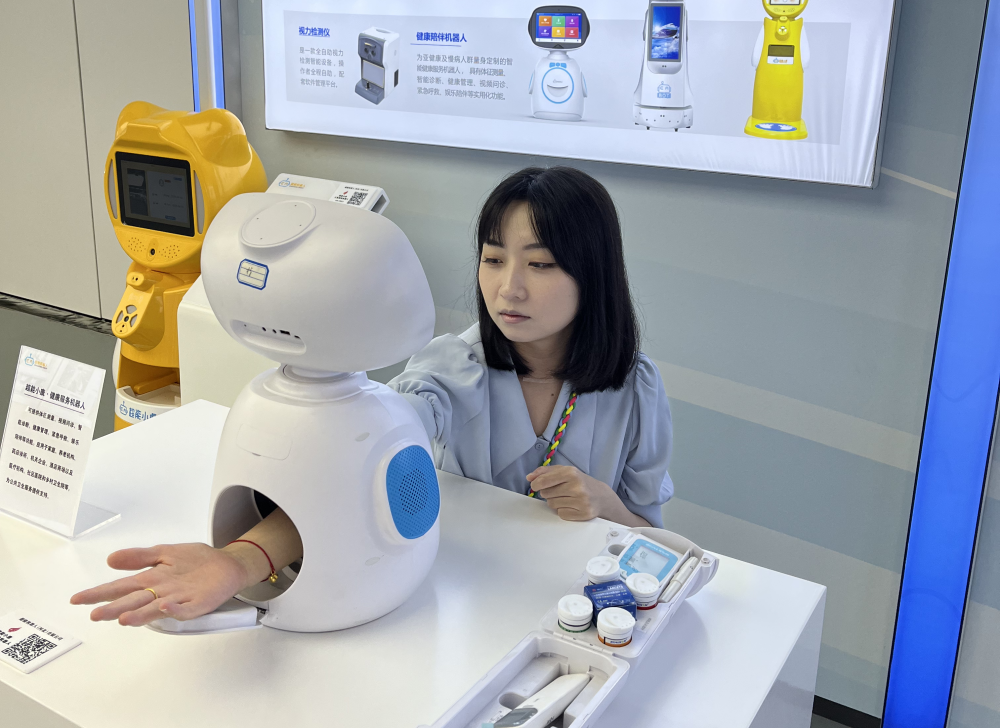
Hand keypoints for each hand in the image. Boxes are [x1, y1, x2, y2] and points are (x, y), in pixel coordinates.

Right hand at [69, 543, 255, 626]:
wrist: (227, 564)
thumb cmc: (195, 561)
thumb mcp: (164, 552)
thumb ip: (138, 557)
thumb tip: (111, 559)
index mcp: (151, 579)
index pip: (121, 587)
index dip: (100, 593)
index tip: (78, 599)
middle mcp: (161, 592)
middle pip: (134, 601)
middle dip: (114, 609)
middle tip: (95, 615)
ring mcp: (179, 599)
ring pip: (154, 609)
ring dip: (140, 614)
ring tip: (123, 618)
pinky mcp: (197, 603)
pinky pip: (184, 609)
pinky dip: (174, 609)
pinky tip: (164, 606)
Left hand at [526, 465, 616, 520]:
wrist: (601, 497)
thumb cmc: (580, 482)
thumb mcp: (565, 471)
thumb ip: (546, 472)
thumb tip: (529, 477)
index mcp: (571, 473)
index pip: (544, 481)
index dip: (536, 484)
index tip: (535, 485)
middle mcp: (577, 487)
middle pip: (546, 493)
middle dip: (548, 492)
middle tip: (559, 490)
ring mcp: (581, 501)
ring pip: (552, 504)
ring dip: (555, 502)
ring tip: (566, 498)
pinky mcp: (583, 514)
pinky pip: (561, 514)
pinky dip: (563, 510)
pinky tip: (571, 505)